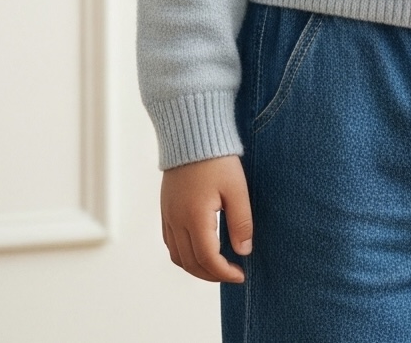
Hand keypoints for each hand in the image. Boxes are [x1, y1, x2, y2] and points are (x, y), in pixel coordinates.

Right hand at [160, 155, 252, 283]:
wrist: (192, 135)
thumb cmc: (217, 159)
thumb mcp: (237, 189)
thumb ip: (241, 221)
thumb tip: (244, 251)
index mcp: (195, 218)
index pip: (207, 258)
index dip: (224, 272)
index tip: (241, 275)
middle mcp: (176, 222)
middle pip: (190, 263)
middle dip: (211, 275)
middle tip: (232, 274)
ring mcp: (168, 217)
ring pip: (177, 257)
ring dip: (196, 268)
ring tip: (217, 267)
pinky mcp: (166, 210)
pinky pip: (171, 243)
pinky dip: (184, 255)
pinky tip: (200, 250)